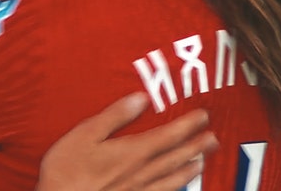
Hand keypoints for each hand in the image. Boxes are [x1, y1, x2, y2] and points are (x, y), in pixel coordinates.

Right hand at [36, 93, 218, 190]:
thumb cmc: (67, 168)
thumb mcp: (85, 134)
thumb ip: (115, 116)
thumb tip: (140, 98)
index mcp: (132, 151)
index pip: (167, 135)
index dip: (187, 125)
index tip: (203, 116)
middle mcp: (141, 172)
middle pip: (176, 157)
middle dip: (196, 145)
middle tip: (213, 137)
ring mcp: (138, 190)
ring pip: (172, 177)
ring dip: (190, 167)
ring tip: (203, 159)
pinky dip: (175, 186)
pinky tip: (179, 185)